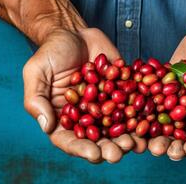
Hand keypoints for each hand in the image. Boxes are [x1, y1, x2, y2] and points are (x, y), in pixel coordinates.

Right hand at [23, 28, 146, 162]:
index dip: (81, 149)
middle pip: (97, 139)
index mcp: (63, 117)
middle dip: (108, 149)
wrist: (75, 32)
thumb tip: (46, 126)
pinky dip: (141, 116)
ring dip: (127, 138)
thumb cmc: (51, 52)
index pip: (69, 140)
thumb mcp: (36, 72)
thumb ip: (36, 99)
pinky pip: (133, 107)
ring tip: (135, 143)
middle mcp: (86, 117)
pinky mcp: (122, 93)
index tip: (93, 153)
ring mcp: (106, 106)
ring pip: (118, 128)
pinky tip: (149, 123)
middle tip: (118, 153)